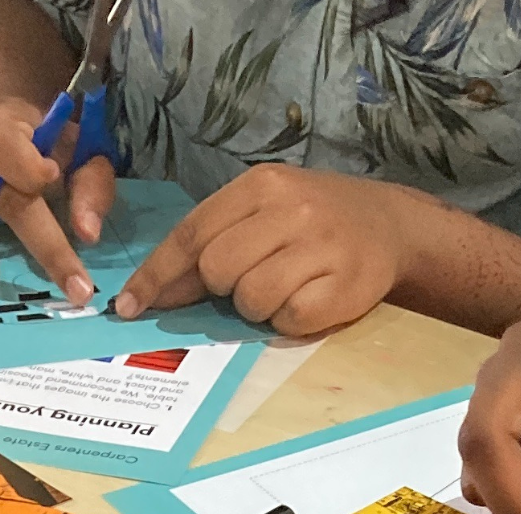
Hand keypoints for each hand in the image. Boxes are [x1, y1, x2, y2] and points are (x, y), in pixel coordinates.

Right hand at [0, 98, 114, 304]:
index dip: (31, 164)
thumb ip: (89, 184)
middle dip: (42, 241)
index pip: (16, 146)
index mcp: (10, 130)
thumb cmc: (37, 143)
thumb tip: (89, 233)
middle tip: (71, 283)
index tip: (52, 179)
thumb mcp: (73, 149)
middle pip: (3, 195)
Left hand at [113, 167, 413, 337]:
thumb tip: (155, 293)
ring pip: (251, 298)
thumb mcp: (263, 210)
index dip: (157, 274)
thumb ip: (213, 240)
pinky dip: (290, 320)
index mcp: (260, 186)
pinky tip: (310, 297)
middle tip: (252, 277)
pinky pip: (288, 320)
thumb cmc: (313, 221)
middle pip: (216, 269)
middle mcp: (290, 209)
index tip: (130, 305)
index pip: (192, 234)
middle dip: (222, 287)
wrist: (390, 225)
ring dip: (257, 305)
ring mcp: (319, 247)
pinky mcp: (342, 287)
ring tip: (286, 285)